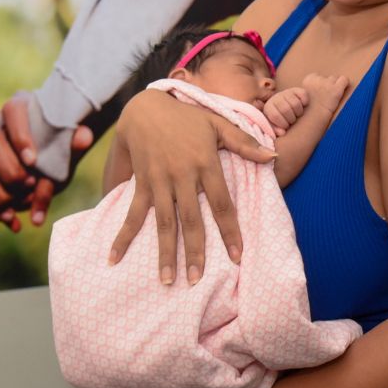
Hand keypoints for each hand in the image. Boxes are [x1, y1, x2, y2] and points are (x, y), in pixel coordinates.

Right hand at [0, 92, 93, 230]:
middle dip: (8, 169)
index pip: (12, 111)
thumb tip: (84, 138)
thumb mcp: (70, 147)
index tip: (33, 160)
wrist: (53, 160)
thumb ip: (76, 142)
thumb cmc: (61, 146)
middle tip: (30, 184)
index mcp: (18, 108)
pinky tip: (12, 221)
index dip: (19, 136)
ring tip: (22, 204)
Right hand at [109, 89, 276, 284]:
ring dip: (164, 252)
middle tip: (197, 280)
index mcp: (205, 163)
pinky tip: (114, 259)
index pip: (221, 203)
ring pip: (163, 222)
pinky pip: (132, 213)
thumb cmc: (188, 117)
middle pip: (190, 219)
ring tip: (168, 280)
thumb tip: (273, 156)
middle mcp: (181, 175)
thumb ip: (245, 142)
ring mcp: (158, 181)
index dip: (229, 230)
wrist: (145, 107)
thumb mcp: (219, 123)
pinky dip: (123, 236)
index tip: (237, 256)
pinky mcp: (141, 183)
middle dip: (194, 251)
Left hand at [263, 86, 308, 135]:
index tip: (286, 127)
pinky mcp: (297, 90)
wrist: (289, 108)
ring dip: (299, 113)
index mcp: (268, 107)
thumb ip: (276, 130)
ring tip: (296, 115)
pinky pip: (304, 95)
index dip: (283, 124)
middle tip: (292, 121)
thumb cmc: (281, 120)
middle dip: (291, 119)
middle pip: (286, 109)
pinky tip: (302, 106)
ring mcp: (286, 92)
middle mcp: (276, 97)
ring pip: (296, 104)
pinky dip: (305, 102)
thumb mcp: (276, 126)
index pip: (274, 115)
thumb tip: (283, 132)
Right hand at [302, 73, 348, 115]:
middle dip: (328, 86)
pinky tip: (341, 92)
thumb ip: (312, 88)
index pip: (318, 76)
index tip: (319, 95)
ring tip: (332, 98)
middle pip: (327, 78)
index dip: (320, 86)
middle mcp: (318, 79)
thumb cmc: (309, 111)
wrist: (313, 119)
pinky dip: (344, 84)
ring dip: (335, 87)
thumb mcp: (305, 96)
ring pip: (335, 79)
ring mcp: (327, 83)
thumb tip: (322, 85)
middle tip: (326, 97)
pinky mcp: (336, 89)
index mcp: (308, 79)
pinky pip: (344, 80)